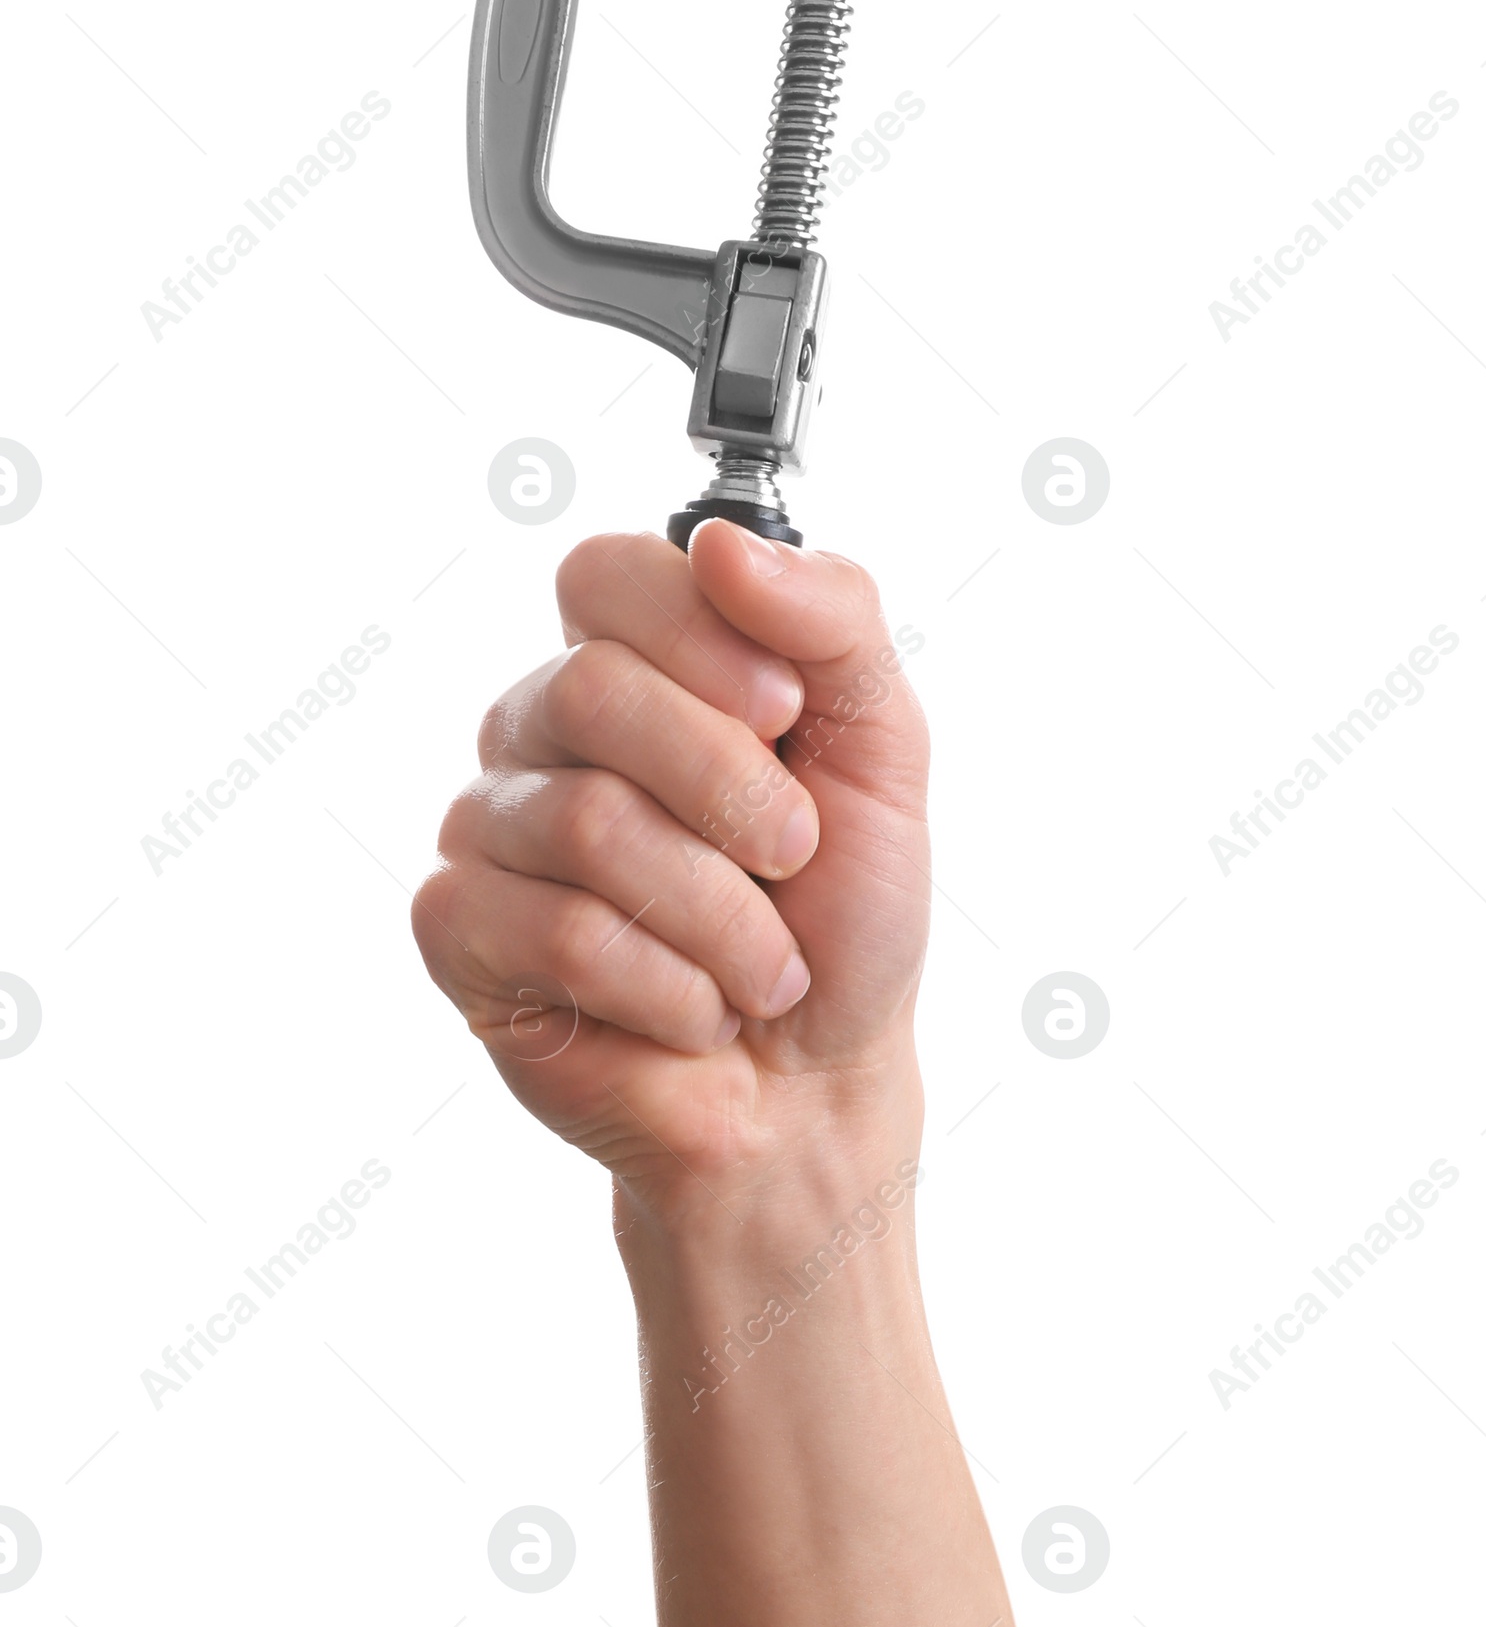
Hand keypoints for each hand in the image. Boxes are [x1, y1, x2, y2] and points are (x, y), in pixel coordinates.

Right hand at [412, 521, 928, 1215]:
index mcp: (635, 659)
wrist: (818, 1081)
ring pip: (588, 824)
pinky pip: (557, 933)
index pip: (605, 574)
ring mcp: (490, 827)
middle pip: (591, 689)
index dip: (702, 637)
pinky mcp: (460, 933)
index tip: (786, 713)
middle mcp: (543, 727)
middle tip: (794, 856)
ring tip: (758, 963)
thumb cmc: (842, 912)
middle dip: (733, 791)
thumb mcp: (884, 746)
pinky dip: (668, 988)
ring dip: (722, 916)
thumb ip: (832, 619)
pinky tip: (690, 1010)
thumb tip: (724, 545)